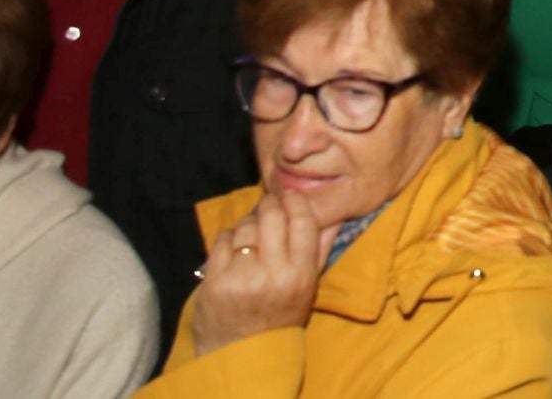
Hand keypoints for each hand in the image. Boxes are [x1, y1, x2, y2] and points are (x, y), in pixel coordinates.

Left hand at [191, 191, 321, 356]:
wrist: (244, 354)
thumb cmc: (281, 316)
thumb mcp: (309, 287)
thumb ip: (320, 248)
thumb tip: (336, 214)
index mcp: (300, 275)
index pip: (302, 221)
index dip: (296, 201)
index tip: (291, 196)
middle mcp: (272, 274)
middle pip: (271, 216)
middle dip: (270, 205)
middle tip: (270, 206)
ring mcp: (241, 277)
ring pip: (245, 226)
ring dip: (248, 223)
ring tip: (252, 234)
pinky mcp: (215, 281)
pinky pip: (221, 239)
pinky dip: (228, 237)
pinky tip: (234, 248)